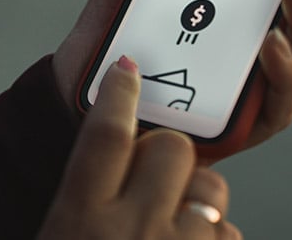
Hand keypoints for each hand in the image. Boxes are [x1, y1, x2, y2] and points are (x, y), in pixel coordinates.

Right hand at [38, 56, 240, 239]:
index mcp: (79, 222)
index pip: (103, 137)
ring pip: (210, 189)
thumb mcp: (62, 239)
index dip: (117, 96)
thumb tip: (118, 151)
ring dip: (198, 198)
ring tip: (176, 226)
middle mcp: (130, 234)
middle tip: (157, 174)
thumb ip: (87, 197)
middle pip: (170, 149)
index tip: (127, 69)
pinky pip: (229, 235)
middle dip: (169, 152)